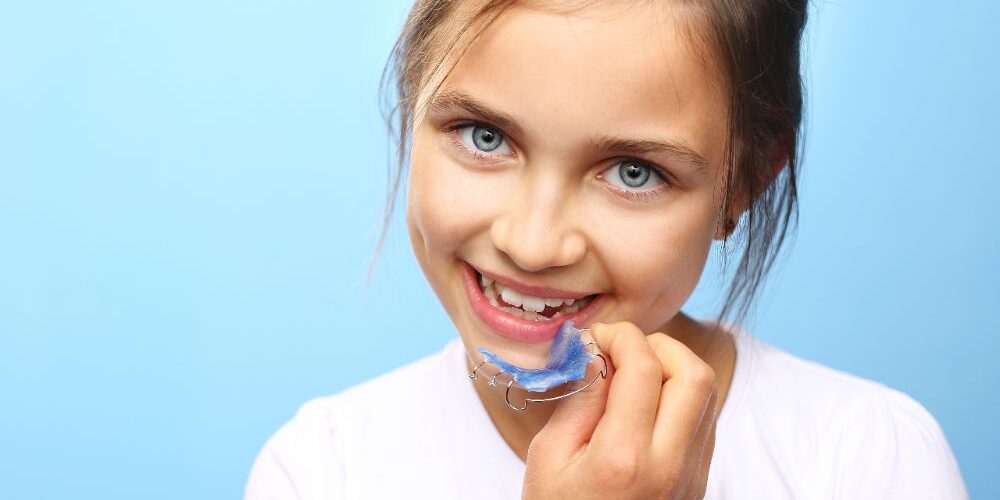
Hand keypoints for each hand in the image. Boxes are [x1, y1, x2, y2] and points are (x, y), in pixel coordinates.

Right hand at [522, 321, 719, 499]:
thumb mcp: (547, 458)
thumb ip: (579, 400)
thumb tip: (597, 351)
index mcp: (625, 459)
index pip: (645, 368)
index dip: (621, 337)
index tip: (597, 338)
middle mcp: (671, 466)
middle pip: (694, 375)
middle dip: (659, 346)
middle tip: (623, 351)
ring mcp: (692, 477)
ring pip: (707, 395)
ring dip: (673, 370)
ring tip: (632, 376)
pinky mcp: (699, 483)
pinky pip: (703, 421)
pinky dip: (679, 398)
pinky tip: (644, 406)